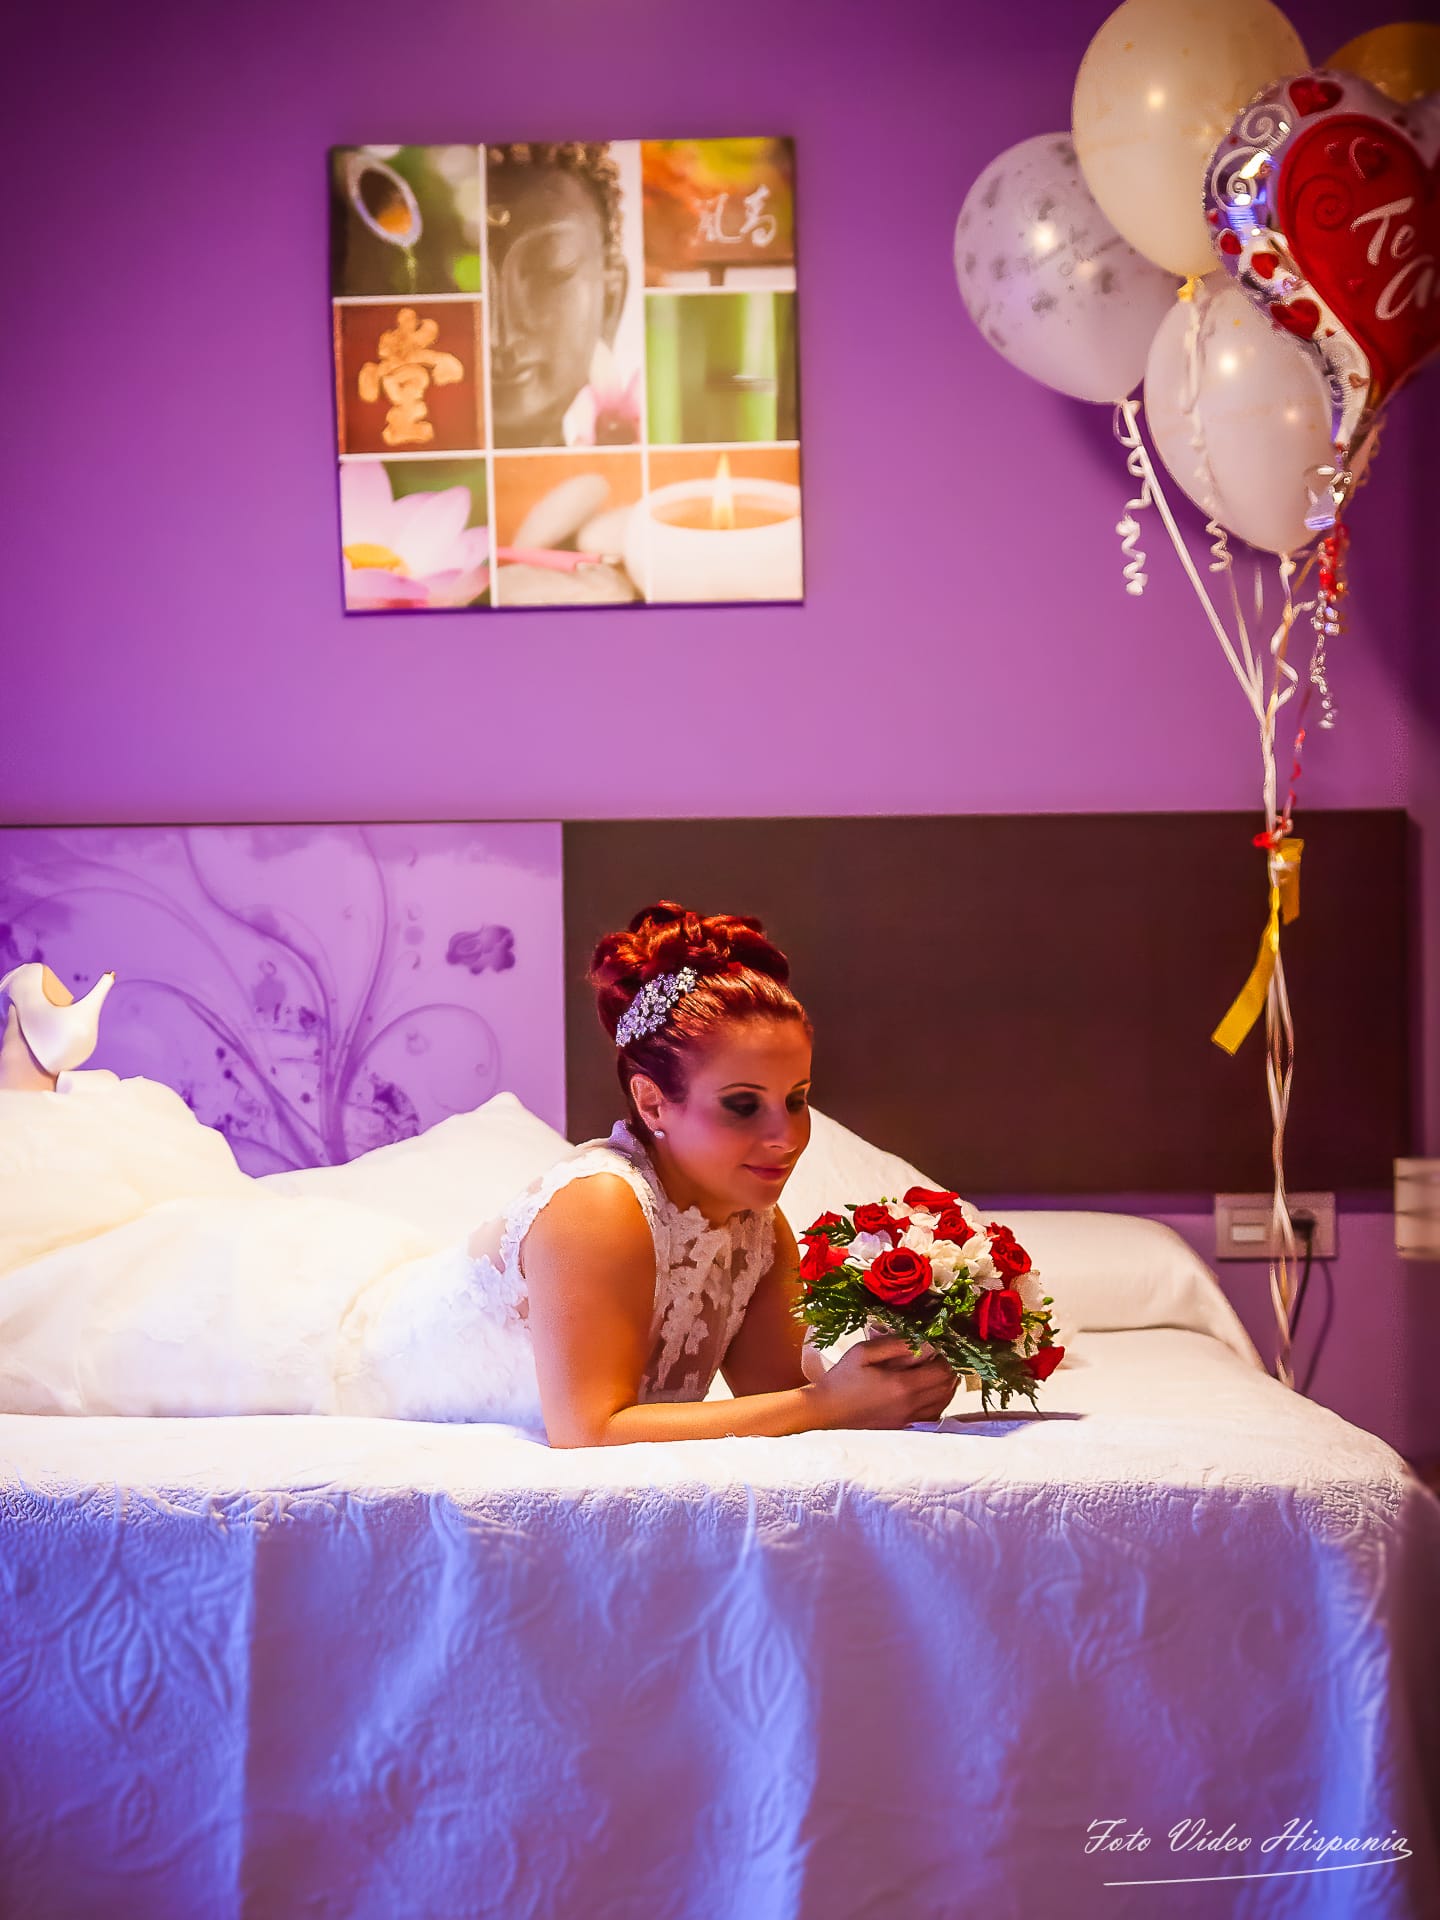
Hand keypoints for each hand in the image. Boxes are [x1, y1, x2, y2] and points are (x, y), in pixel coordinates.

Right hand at [809, 1334, 956, 1429]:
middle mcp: (911, 1406)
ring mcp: (909, 1420)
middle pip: (948, 1387)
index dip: (946, 1356)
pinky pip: (934, 1415)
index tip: (937, 1345)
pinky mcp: (905, 1427)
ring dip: (946, 1385)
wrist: (827, 1411)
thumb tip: (924, 1341)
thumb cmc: (843, 1378)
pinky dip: (938, 1401)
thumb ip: (896, 1345)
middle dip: (949, 1368)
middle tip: (937, 1356)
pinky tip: (927, 1390)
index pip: (943, 1371)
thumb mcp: (864, 1352)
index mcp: (903, 1386)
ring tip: (933, 1370)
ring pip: (944, 1402)